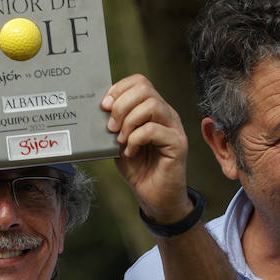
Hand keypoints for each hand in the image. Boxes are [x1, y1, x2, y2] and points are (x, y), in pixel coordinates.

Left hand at [101, 74, 190, 222]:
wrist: (155, 197)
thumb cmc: (140, 169)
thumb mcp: (119, 142)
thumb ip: (114, 124)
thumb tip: (101, 108)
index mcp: (153, 109)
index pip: (139, 82)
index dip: (119, 89)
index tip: (104, 107)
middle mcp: (166, 114)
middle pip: (145, 88)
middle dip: (121, 105)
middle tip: (111, 127)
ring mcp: (174, 127)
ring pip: (151, 105)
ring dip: (129, 122)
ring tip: (121, 140)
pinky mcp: (178, 143)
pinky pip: (153, 130)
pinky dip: (136, 139)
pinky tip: (131, 152)